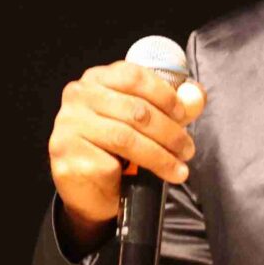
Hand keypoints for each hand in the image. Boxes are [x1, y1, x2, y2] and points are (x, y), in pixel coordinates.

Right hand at [48, 61, 206, 248]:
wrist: (88, 188)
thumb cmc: (116, 150)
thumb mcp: (146, 123)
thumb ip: (171, 107)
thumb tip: (196, 96)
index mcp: (96, 79)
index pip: (133, 76)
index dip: (164, 95)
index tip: (183, 115)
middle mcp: (78, 97)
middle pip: (135, 109)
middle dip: (169, 132)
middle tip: (186, 149)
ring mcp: (69, 124)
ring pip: (126, 137)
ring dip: (160, 155)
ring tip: (178, 168)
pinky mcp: (68, 153)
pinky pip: (110, 162)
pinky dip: (141, 171)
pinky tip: (155, 178)